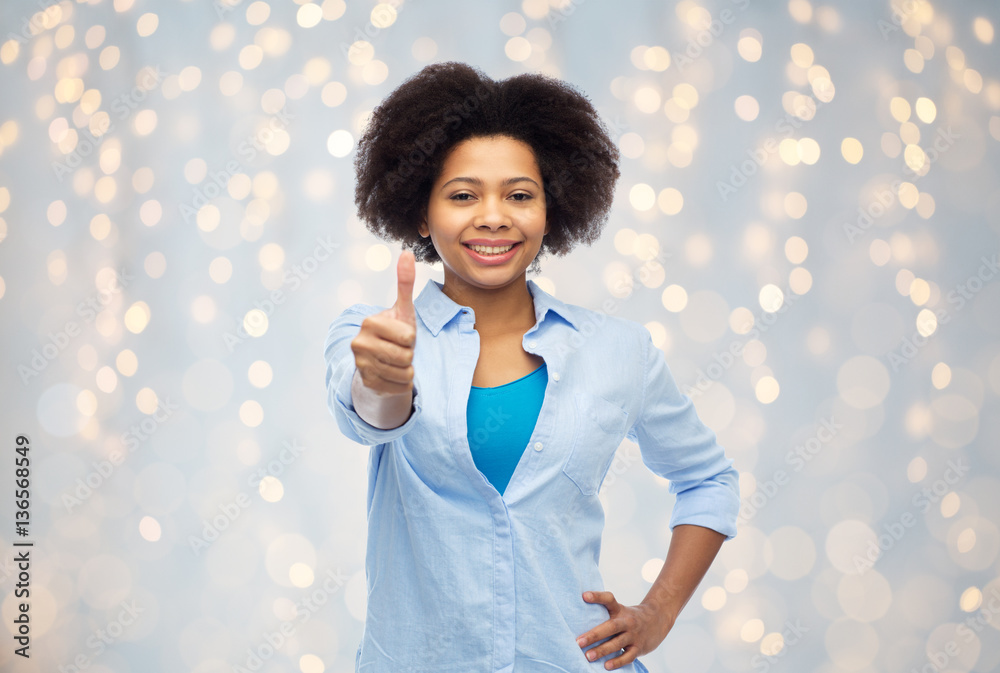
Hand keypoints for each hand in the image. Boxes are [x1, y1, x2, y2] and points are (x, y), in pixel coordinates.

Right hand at [350, 250, 416, 396]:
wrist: (382, 362)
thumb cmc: (396, 332)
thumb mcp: (403, 309)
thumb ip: (405, 282)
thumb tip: (407, 252)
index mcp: (369, 323)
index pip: (408, 337)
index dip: (411, 337)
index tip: (400, 335)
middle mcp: (359, 344)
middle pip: (406, 355)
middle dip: (409, 354)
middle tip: (399, 349)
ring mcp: (361, 365)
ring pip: (403, 371)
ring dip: (406, 368)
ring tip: (396, 361)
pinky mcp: (367, 383)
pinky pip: (400, 386)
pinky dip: (402, 382)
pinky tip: (392, 374)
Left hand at [576, 591, 673, 669]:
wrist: (657, 620)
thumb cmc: (630, 617)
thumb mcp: (619, 610)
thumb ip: (603, 613)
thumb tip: (578, 617)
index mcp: (620, 610)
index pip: (609, 599)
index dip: (597, 596)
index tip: (584, 596)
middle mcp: (627, 621)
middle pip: (611, 626)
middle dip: (594, 635)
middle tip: (578, 642)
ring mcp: (634, 635)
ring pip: (617, 643)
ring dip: (602, 650)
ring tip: (588, 656)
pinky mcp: (639, 647)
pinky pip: (628, 656)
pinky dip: (617, 662)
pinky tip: (606, 666)